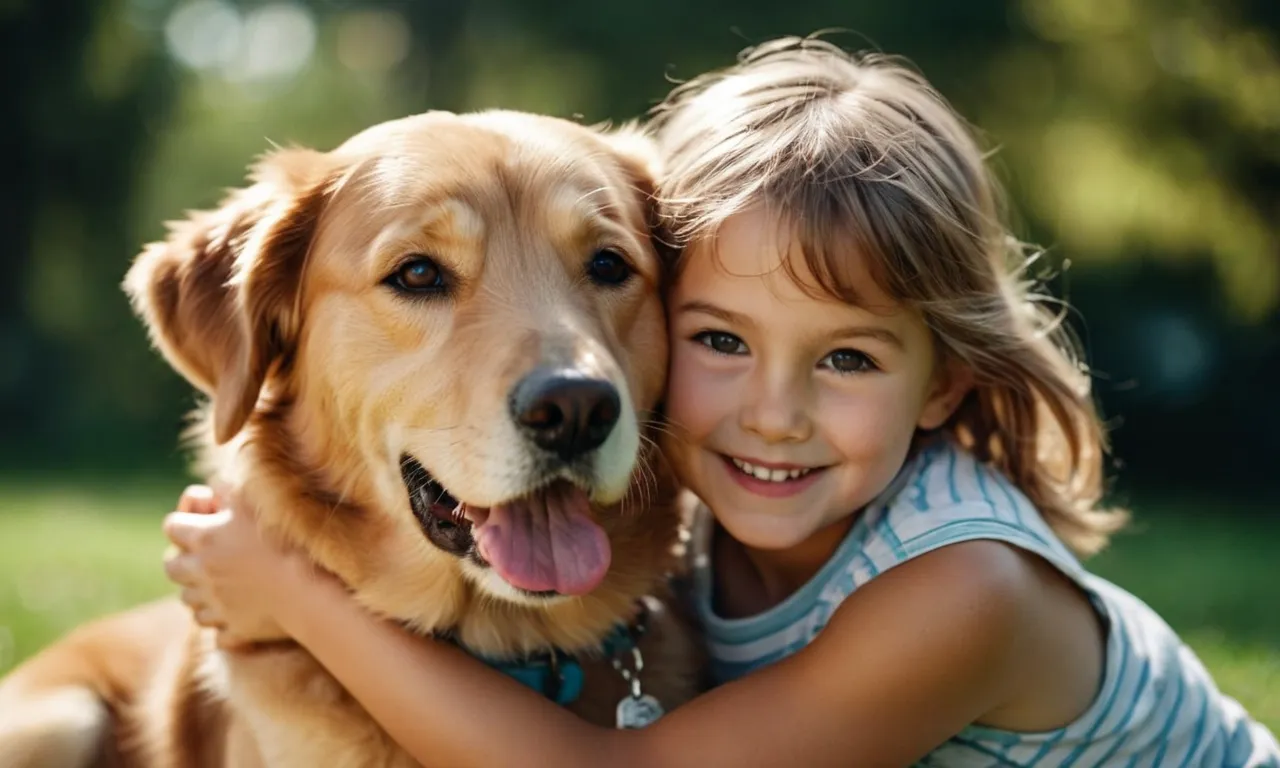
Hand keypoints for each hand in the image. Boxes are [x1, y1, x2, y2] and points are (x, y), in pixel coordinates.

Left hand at [162, 485, 309, 648]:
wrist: (310, 587)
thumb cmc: (287, 537)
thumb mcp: (255, 500)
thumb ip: (229, 489)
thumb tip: (215, 486)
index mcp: (204, 538)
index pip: (171, 526)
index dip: (184, 520)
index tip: (202, 520)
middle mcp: (201, 572)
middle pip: (170, 566)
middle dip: (182, 558)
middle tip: (204, 554)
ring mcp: (215, 603)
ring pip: (187, 599)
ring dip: (199, 589)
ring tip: (221, 581)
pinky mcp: (232, 628)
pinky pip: (213, 628)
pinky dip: (219, 618)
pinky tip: (237, 609)